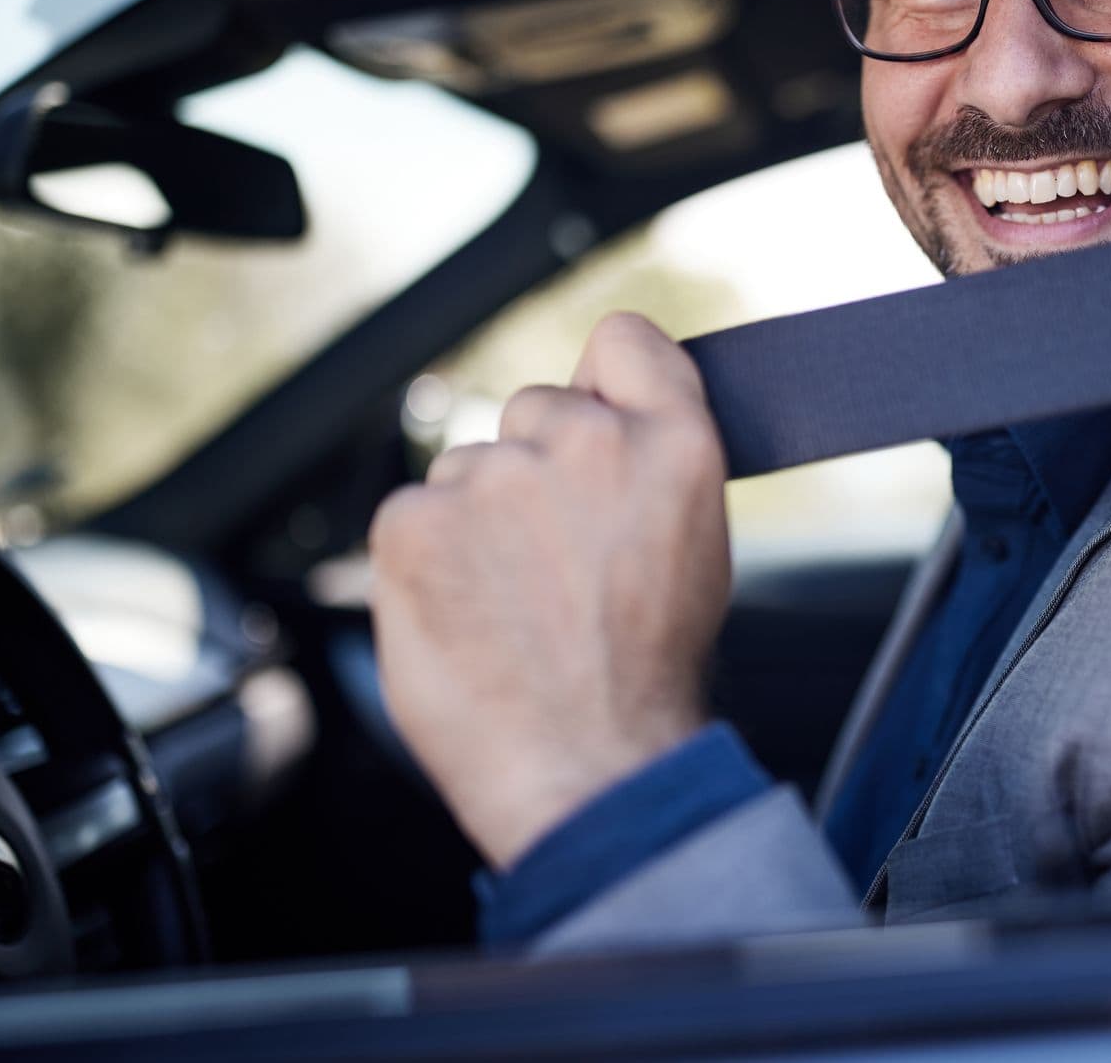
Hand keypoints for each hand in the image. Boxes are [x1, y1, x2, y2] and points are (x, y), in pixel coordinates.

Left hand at [367, 313, 731, 867]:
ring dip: (480, 522)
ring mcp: (495, 478)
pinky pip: (413, 513)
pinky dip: (428, 562)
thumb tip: (599, 421)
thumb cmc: (646, 679)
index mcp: (674, 445)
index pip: (623, 341)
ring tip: (515, 608)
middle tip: (556, 564)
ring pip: (470, 468)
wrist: (588, 769)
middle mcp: (586, 443)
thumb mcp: (696, 546)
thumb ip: (647, 465)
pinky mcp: (415, 521)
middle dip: (537, 472)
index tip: (595, 416)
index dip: (603, 381)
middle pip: (535, 410)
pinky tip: (467, 618)